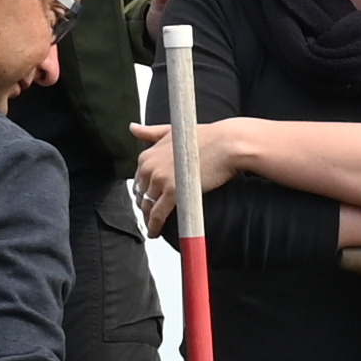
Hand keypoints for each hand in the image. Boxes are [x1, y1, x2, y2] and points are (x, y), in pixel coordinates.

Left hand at [127, 117, 249, 227]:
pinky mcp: (172, 192)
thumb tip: (133, 128)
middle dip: (145, 205)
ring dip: (149, 218)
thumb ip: (151, 132)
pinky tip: (155, 232)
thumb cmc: (207, 137)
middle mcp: (149, 166)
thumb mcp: (173, 131)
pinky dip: (155, 225)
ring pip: (147, 206)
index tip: (148, 198)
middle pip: (141, 194)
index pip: (138, 180)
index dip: (143, 191)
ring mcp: (160, 179)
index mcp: (148, 154)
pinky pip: (157, 214)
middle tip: (152, 214)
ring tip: (154, 225)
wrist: (228, 144)